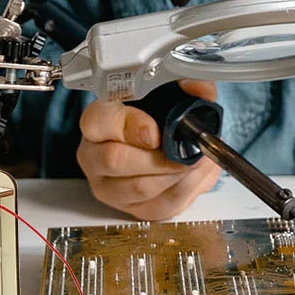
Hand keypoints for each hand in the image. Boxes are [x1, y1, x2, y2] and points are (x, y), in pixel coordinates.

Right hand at [77, 78, 222, 220]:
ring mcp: (108, 186)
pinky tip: (194, 176)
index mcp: (97, 121)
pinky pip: (157, 207)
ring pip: (139, 188)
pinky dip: (184, 192)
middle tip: (185, 151)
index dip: (130, 126)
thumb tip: (201, 91)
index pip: (99, 122)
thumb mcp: (168, 92)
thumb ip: (185, 85)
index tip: (156, 132)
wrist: (158, 144)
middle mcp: (93, 155)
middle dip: (159, 158)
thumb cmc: (155, 118)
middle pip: (116, 160)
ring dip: (176, 176)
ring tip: (196, 162)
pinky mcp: (129, 209)